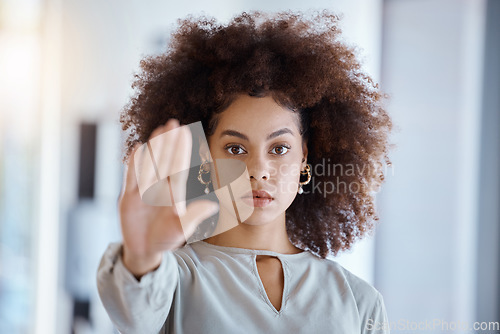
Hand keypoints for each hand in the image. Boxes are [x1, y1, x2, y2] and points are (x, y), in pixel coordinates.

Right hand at [118, 119, 217, 276]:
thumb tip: (213, 206)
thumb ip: (194, 216)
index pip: (178, 167)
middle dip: (168, 142)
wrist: (144, 249)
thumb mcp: (181, 229)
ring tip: (158, 130)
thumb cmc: (166, 238)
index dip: (181, 150)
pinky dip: (133, 164)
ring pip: (148, 164)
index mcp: (174, 192)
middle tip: (172, 122)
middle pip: (164, 160)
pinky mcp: (127, 197)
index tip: (185, 132)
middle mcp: (159, 188)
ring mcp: (143, 190)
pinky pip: (131, 177)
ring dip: (153, 147)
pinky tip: (137, 148)